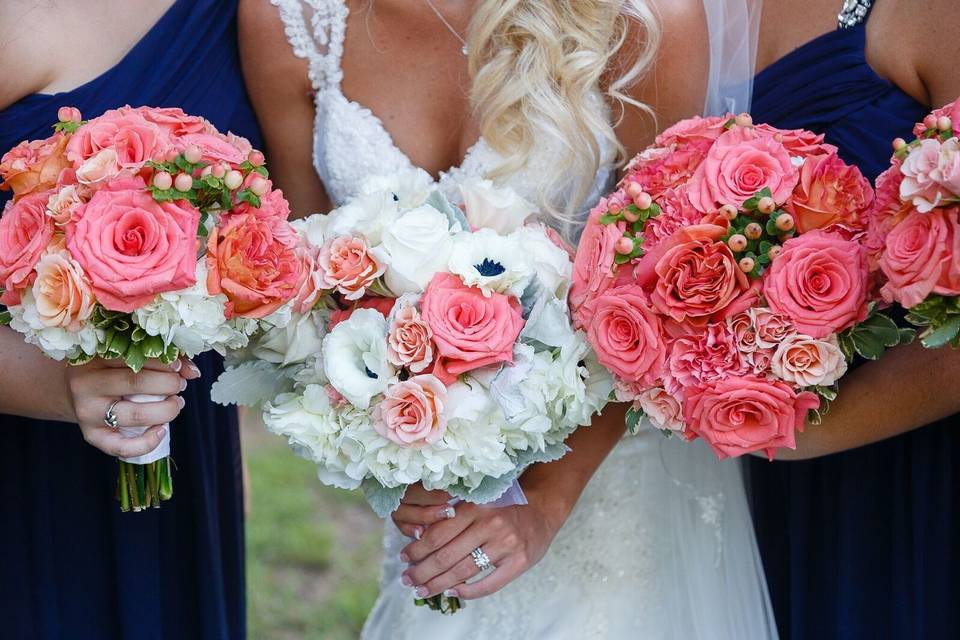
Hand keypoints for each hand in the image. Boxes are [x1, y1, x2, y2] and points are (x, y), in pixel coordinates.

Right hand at [65, 356, 200, 457]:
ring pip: (136, 414)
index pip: (134, 356)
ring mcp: (87, 412)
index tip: (178, 366)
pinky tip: (162, 431)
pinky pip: (122, 446)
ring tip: (176, 403)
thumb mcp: (126, 357)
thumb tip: (193, 372)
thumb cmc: (109, 370)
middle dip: (169, 384)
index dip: (163, 362)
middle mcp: (86, 385)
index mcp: (94, 357)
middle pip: (137, 382)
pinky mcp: (92, 436)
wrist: (72, 392)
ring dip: (166, 410)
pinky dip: (148, 442)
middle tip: (180, 385)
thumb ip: (161, 359)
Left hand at [394, 486, 561, 600]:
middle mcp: (490, 523)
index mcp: (475, 506)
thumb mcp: (478, 503)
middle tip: (408, 580)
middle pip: (446, 556)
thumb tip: (419, 540)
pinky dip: (468, 591)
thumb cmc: (503, 506)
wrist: (542, 508)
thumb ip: (455, 518)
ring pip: (463, 571)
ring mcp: (506, 544)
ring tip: (424, 590)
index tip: (404, 558)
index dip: (417, 550)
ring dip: (439, 584)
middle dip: (422, 571)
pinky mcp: (519, 561)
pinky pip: (488, 584)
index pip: (437, 534)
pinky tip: (453, 592)